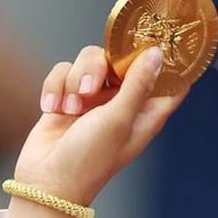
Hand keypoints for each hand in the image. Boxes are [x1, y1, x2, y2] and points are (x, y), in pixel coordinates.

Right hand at [2, 45, 184, 217]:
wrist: (46, 181)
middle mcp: (124, 101)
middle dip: (100, 67)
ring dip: (74, 80)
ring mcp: (95, 98)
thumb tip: (157, 53)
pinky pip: (63, 72)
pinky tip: (53, 109)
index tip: (163, 36)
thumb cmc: (89, 159)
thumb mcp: (118, 119)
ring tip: (70, 108)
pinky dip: (56, 87)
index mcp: (147, 111)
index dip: (171, 59)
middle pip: (121, 57)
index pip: (170, 80)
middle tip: (91, 87)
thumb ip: (138, 84)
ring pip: (89, 60)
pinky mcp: (68, 96)